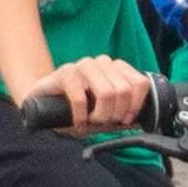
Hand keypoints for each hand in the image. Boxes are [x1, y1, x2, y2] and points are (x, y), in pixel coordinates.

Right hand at [37, 55, 155, 132]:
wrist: (43, 103)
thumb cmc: (77, 108)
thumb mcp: (105, 114)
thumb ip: (123, 115)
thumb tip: (144, 122)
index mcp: (117, 69)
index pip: (140, 83)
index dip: (135, 106)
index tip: (125, 120)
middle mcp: (103, 63)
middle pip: (124, 91)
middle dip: (115, 114)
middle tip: (103, 123)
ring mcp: (84, 65)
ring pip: (107, 92)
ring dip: (100, 115)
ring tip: (91, 122)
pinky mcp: (65, 71)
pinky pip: (81, 97)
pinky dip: (81, 116)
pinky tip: (78, 123)